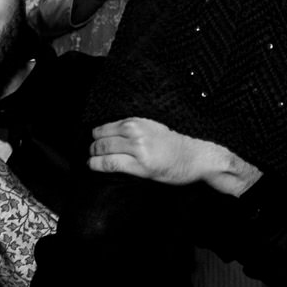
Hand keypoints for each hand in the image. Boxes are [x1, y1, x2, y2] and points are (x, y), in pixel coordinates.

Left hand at [88, 117, 260, 197]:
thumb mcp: (153, 128)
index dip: (97, 134)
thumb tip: (110, 134)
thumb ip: (134, 129)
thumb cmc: (176, 144)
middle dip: (93, 145)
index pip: (107, 126)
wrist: (195, 156)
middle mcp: (136, 132)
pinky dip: (97, 164)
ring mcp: (138, 148)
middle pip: (102, 137)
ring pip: (103, 150)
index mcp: (138, 121)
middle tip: (91, 150)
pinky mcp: (140, 165)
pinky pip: (110, 164)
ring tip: (91, 159)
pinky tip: (93, 165)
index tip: (94, 139)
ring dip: (93, 155)